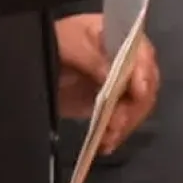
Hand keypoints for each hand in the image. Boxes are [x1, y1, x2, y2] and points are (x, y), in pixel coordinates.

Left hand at [54, 15, 160, 154]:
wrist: (36, 57)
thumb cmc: (57, 40)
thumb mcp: (71, 42)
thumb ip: (91, 58)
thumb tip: (111, 75)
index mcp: (124, 38)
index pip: (144, 55)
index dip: (144, 73)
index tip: (139, 92)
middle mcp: (130, 62)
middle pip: (146, 85)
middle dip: (134, 106)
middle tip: (117, 123)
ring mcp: (122, 85)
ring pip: (137, 107)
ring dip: (126, 124)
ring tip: (108, 138)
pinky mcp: (112, 104)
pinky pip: (123, 120)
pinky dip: (116, 133)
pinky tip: (106, 144)